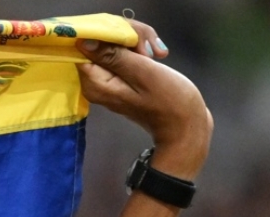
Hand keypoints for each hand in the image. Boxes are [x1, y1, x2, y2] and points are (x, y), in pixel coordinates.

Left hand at [75, 19, 212, 179]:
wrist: (185, 127)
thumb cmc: (169, 101)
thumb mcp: (143, 73)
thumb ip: (114, 57)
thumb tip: (84, 43)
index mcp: (96, 84)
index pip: (87, 47)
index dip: (110, 36)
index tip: (135, 42)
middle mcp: (96, 85)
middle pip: (99, 46)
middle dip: (126, 39)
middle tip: (151, 48)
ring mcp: (108, 84)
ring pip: (114, 49)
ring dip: (136, 44)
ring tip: (157, 53)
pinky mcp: (121, 81)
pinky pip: (123, 57)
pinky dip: (138, 52)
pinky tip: (155, 56)